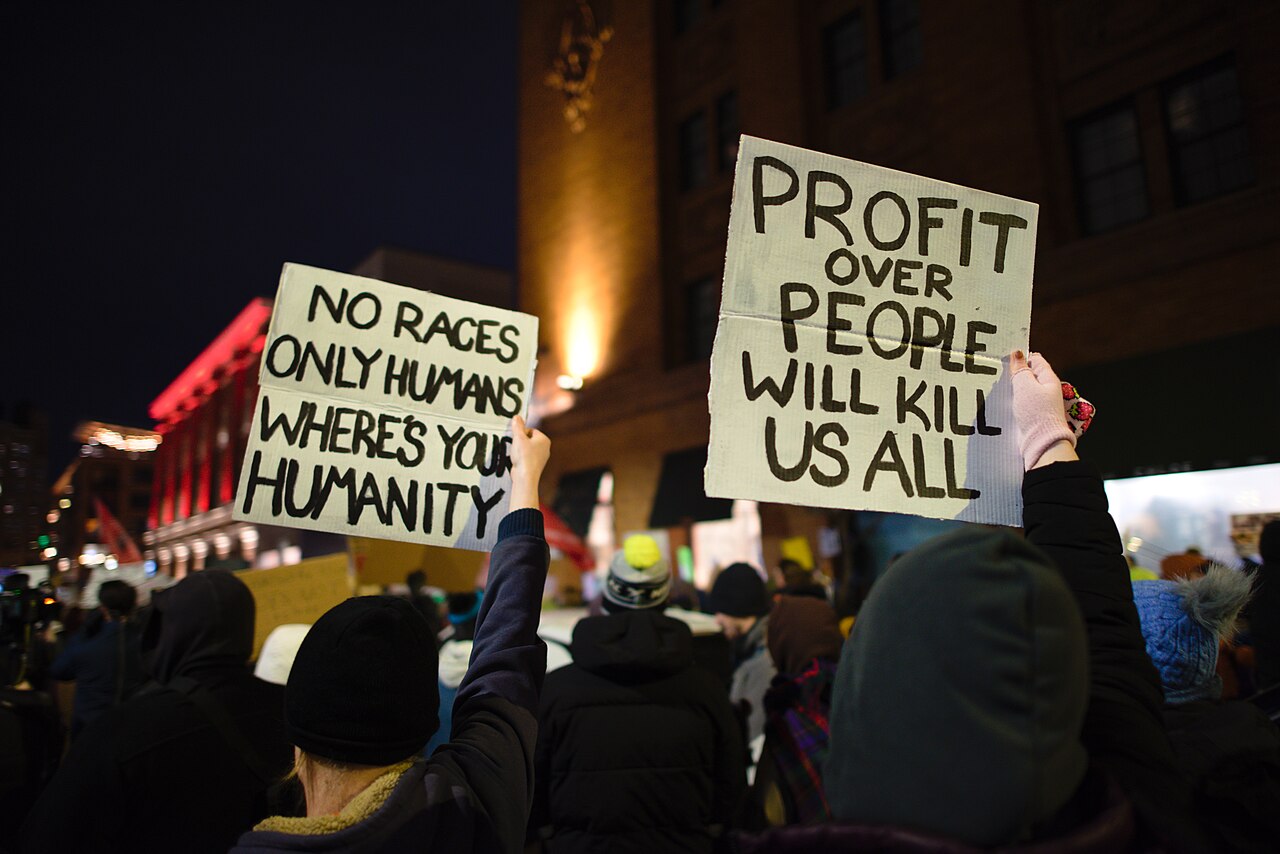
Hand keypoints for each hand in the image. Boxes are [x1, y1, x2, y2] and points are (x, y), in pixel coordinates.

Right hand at [508, 414, 549, 510]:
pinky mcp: (535, 465)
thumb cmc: (524, 456)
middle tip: (516, 448)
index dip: (521, 433)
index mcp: (544, 439)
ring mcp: (541, 458)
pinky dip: (520, 458)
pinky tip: (518, 462)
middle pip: (528, 439)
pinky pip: (526, 457)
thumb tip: (517, 417)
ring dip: (519, 450)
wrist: (525, 477)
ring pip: (526, 449)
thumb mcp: (518, 438)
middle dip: (520, 442)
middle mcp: (545, 448)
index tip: (517, 440)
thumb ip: (517, 426)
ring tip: (517, 456)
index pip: (530, 430)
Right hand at [1010, 350, 1078, 470]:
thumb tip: (1017, 353)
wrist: (1041, 441)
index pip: (1035, 359)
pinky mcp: (1032, 415)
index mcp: (1048, 379)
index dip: (1021, 357)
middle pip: (1028, 375)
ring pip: (1023, 390)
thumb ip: (1020, 369)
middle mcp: (1046, 390)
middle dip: (1014, 374)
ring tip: (998, 388)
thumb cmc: (1036, 413)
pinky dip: (1012, 401)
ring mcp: (1039, 403)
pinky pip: (1020, 403)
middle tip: (999, 374)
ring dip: (1012, 389)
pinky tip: (1002, 403)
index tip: (1005, 359)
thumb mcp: (1025, 386)